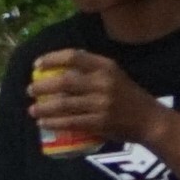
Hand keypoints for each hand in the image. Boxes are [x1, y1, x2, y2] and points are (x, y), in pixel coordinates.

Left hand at [28, 47, 163, 156]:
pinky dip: (52, 122)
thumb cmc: (127, 95)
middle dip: (41, 86)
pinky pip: (69, 122)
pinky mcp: (99, 123)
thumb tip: (57, 67)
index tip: (37, 64)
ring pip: (63, 104)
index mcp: (106, 67)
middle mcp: (103, 83)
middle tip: (30, 90)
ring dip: (43, 107)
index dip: (52, 59)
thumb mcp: (114, 75)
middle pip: (63, 81)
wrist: (149, 119)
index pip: (74, 57)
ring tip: (32, 109)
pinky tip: (43, 122)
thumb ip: (91, 70)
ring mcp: (101, 104)